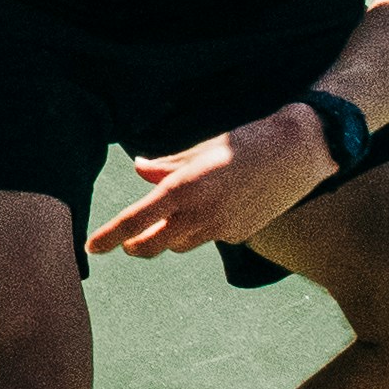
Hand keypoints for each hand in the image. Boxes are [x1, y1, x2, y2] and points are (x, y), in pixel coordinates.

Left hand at [86, 104, 331, 260]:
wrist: (296, 152)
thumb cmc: (245, 142)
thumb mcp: (201, 148)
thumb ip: (166, 164)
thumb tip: (139, 170)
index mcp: (184, 188)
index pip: (136, 219)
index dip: (110, 235)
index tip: (91, 247)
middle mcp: (200, 214)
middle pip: (153, 245)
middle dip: (135, 246)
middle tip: (126, 242)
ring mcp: (222, 230)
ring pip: (181, 244)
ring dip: (169, 236)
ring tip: (171, 214)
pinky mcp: (240, 236)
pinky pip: (210, 237)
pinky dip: (203, 227)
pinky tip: (217, 205)